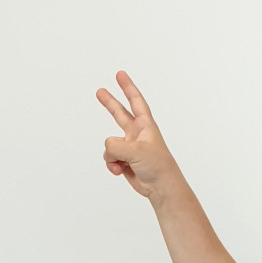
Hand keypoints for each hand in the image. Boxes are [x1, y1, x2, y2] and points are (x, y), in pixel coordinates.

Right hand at [95, 71, 180, 200]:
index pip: (136, 101)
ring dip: (112, 155)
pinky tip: (120, 171)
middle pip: (120, 114)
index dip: (128, 87)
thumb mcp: (135, 150)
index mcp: (145, 126)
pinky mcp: (125, 161)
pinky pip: (110, 158)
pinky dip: (112, 165)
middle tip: (100, 91)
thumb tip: (108, 151)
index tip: (120, 74)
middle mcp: (137, 134)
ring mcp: (130, 148)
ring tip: (122, 163)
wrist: (161, 188)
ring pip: (109, 145)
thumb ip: (115, 146)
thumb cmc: (158, 166)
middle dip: (110, 103)